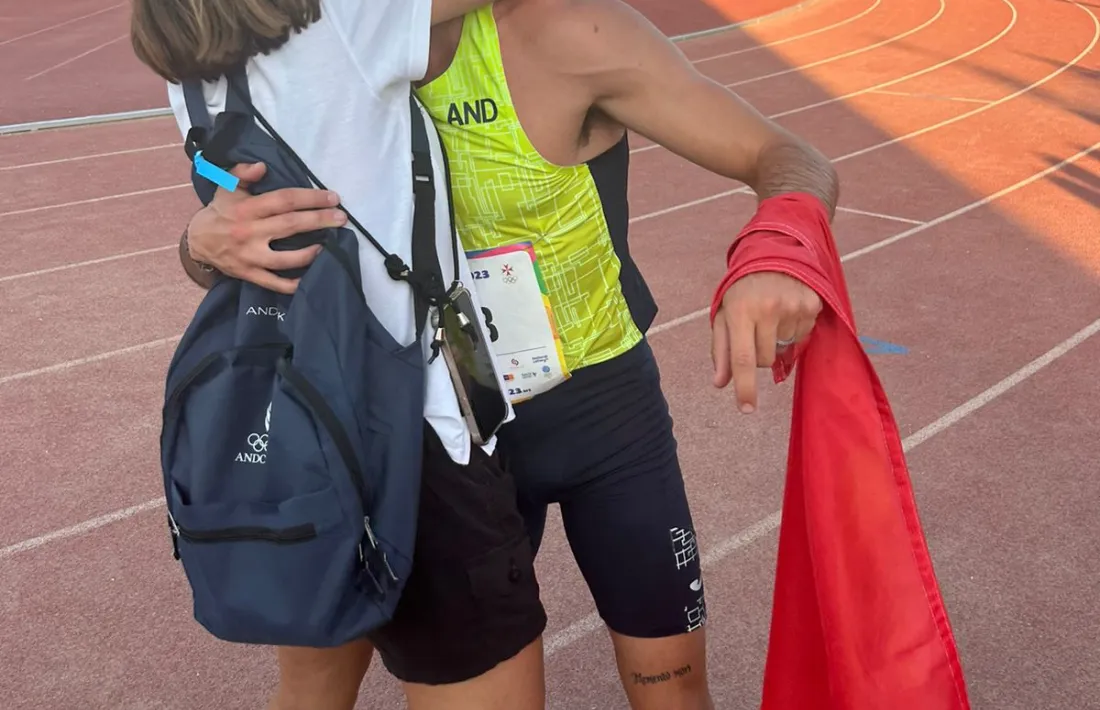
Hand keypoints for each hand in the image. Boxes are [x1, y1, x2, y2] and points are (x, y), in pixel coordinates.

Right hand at [186, 162, 347, 293]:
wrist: (198, 242)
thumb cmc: (221, 211)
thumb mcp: (227, 187)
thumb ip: (242, 173)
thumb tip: (262, 167)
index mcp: (248, 209)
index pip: (285, 200)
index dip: (310, 198)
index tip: (332, 197)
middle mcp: (250, 232)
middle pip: (291, 225)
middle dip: (320, 221)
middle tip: (342, 218)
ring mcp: (251, 256)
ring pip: (286, 258)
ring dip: (311, 253)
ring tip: (329, 245)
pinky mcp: (251, 274)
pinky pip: (275, 283)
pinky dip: (294, 284)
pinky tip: (311, 276)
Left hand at [711, 272, 821, 412]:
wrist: (774, 256)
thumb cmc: (742, 290)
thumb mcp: (724, 315)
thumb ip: (721, 350)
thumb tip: (720, 383)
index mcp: (740, 311)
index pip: (743, 358)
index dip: (745, 387)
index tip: (746, 409)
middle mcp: (768, 308)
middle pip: (764, 360)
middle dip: (758, 354)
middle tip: (755, 330)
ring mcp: (793, 307)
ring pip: (784, 351)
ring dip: (776, 342)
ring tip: (771, 316)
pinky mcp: (812, 305)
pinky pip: (801, 338)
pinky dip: (792, 332)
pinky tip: (786, 312)